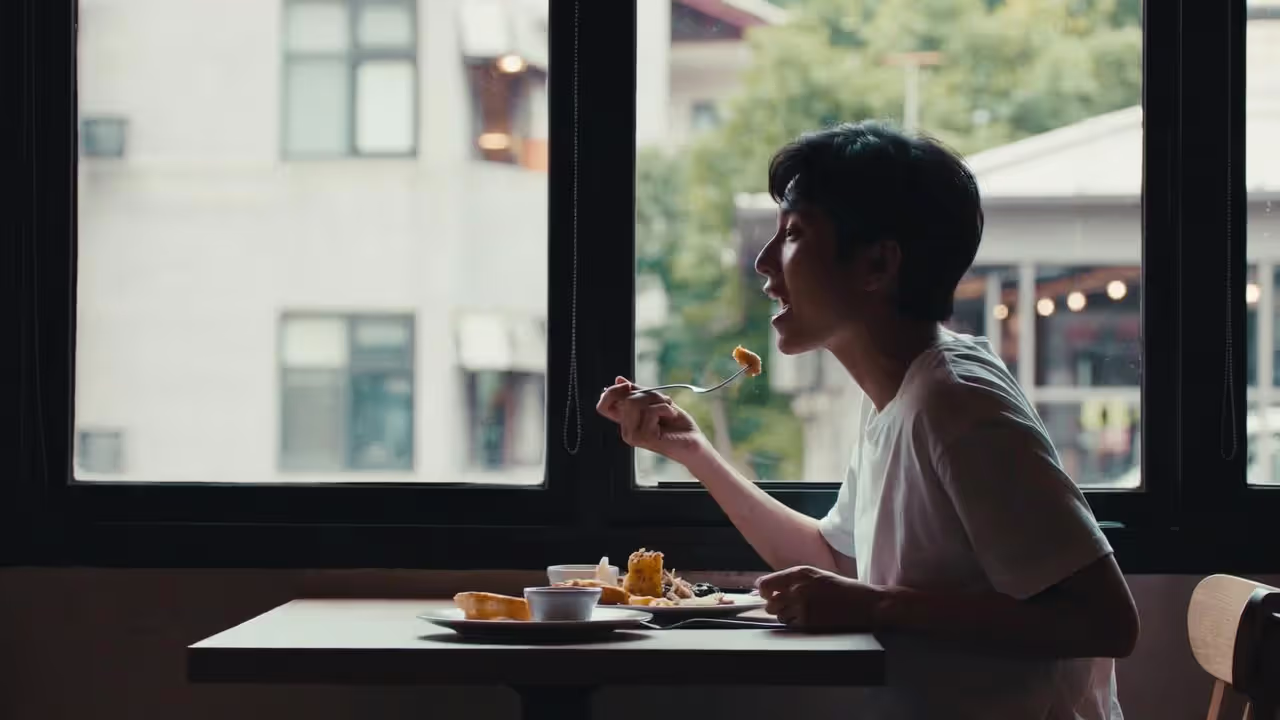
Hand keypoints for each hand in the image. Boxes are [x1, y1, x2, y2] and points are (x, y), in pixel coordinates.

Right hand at [596, 376, 708, 463]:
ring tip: (668, 410)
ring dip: (657, 400)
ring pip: (635, 403)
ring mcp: (633, 436)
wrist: (694, 441)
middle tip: (664, 401)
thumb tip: (618, 380)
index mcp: (626, 422)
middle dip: (648, 393)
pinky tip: (671, 416)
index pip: (603, 406)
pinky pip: (650, 411)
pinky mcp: (644, 438)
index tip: (627, 385)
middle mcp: (626, 430)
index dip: (612, 392)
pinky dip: (665, 409)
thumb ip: (637, 392)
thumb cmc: (677, 424)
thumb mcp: (655, 402)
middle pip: (625, 399)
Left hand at [756, 565, 883, 631]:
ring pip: (779, 615)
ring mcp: (803, 605)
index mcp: (801, 573)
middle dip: (775, 606)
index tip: (765, 595)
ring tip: (801, 614)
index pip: (766, 583)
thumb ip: (794, 580)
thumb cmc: (843, 589)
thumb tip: (766, 589)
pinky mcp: (809, 621)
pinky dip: (796, 625)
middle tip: (787, 607)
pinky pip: (791, 625)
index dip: (763, 591)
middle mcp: (799, 587)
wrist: (866, 603)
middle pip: (770, 602)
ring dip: (786, 616)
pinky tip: (809, 621)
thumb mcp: (817, 576)